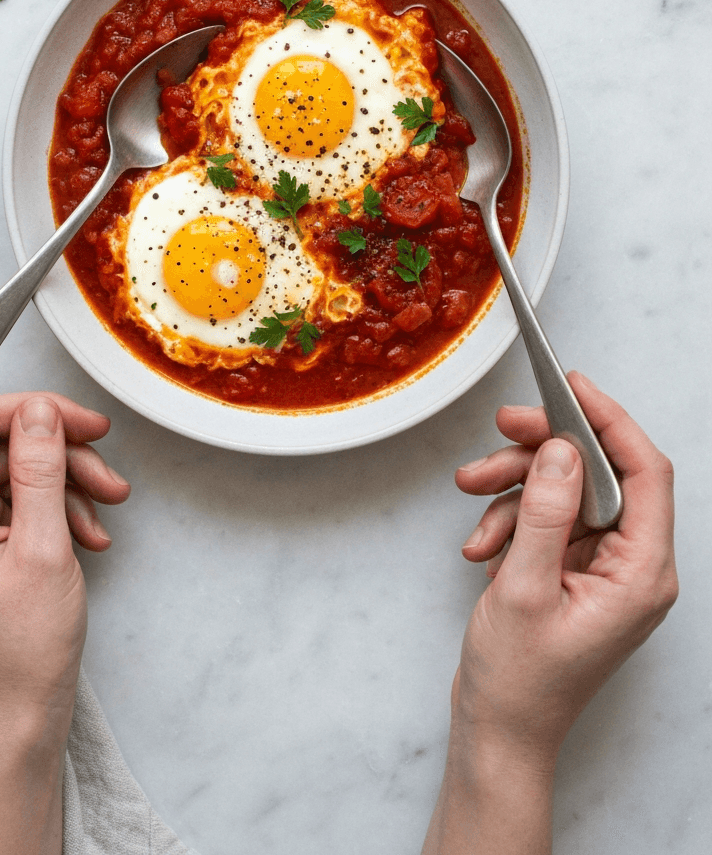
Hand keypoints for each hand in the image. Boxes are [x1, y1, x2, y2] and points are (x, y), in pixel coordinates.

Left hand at [0, 392, 128, 732]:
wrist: (24, 707)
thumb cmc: (23, 647)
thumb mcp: (43, 546)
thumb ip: (41, 469)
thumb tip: (41, 411)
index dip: (36, 412)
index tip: (84, 421)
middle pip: (4, 444)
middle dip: (63, 454)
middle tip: (106, 470)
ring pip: (21, 469)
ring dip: (71, 481)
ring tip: (108, 506)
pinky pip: (25, 498)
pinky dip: (64, 507)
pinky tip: (91, 532)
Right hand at [453, 371, 677, 763]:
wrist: (498, 732)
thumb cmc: (518, 681)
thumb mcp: (522, 588)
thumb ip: (543, 512)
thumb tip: (561, 450)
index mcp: (642, 573)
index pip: (645, 472)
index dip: (610, 419)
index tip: (572, 385)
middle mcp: (632, 566)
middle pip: (597, 474)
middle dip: (543, 451)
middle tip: (501, 430)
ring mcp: (603, 569)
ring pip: (564, 491)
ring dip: (514, 488)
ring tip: (471, 497)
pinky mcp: (573, 571)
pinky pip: (546, 519)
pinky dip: (509, 520)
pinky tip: (482, 546)